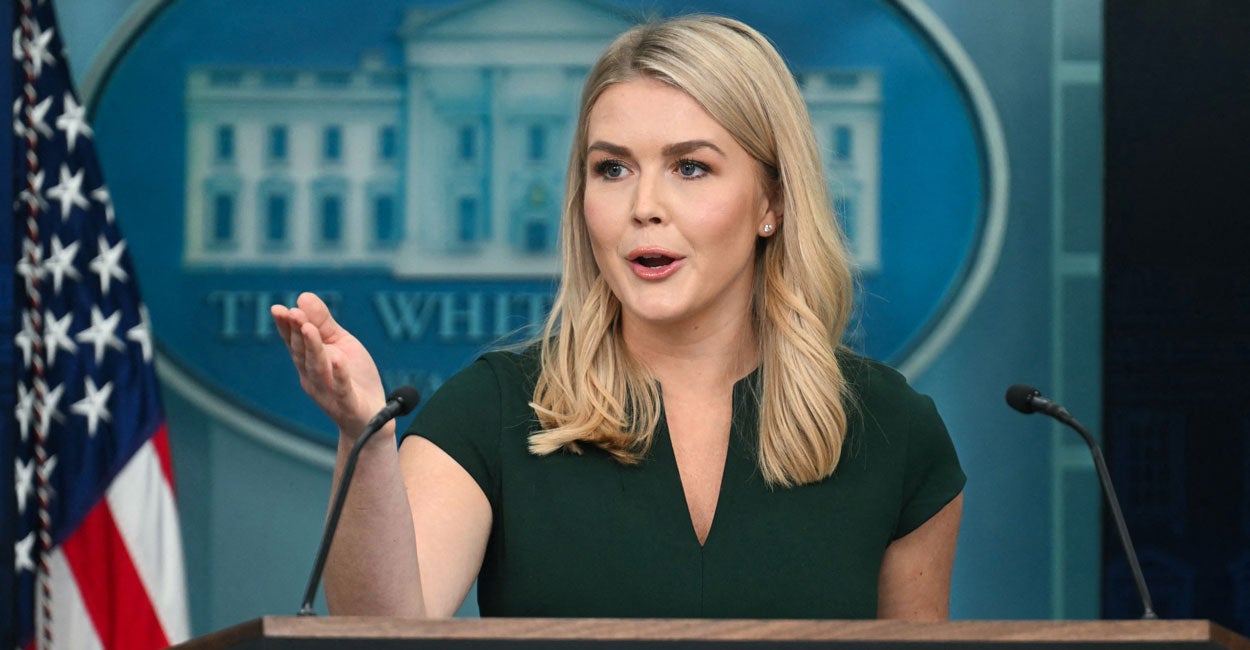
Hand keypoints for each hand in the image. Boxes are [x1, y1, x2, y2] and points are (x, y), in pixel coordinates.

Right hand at [271, 292, 385, 435]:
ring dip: (313, 348)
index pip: (294, 342)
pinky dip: (339, 375)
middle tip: (293, 313)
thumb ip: (324, 323)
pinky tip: (338, 359)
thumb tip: (303, 297)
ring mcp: (329, 392)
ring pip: (318, 368)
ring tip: (308, 328)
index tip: (278, 309)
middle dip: (296, 333)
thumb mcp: (341, 344)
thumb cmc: (355, 377)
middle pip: (302, 353)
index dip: (285, 327)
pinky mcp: (348, 404)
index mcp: (310, 362)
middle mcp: (313, 377)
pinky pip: (342, 389)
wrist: (373, 416)